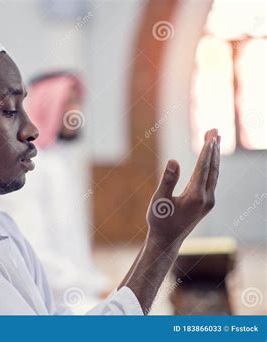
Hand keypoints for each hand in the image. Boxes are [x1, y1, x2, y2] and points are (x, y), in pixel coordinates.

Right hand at [146, 129, 220, 248]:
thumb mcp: (159, 201)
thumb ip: (167, 180)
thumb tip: (173, 160)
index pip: (203, 168)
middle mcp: (206, 198)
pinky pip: (211, 180)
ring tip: (213, 139)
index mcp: (196, 197)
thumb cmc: (159, 221)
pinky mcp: (206, 203)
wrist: (166, 241)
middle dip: (213, 148)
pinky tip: (209, 159)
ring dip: (213, 156)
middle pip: (213, 168)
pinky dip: (211, 166)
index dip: (206, 150)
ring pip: (214, 174)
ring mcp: (208, 201)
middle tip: (214, 130)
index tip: (211, 135)